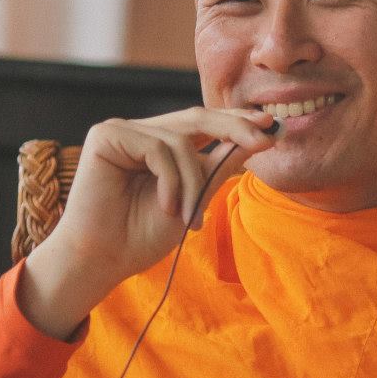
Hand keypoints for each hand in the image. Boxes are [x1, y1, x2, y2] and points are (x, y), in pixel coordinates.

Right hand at [18, 106, 277, 338]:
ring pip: (181, 140)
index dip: (237, 122)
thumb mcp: (195, 197)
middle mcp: (141, 132)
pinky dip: (171, 180)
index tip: (271, 128)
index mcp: (161, 144)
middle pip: (197, 118)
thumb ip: (219, 166)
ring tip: (189, 217)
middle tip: (264, 140)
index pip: (205, 124)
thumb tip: (261, 138)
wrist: (105, 259)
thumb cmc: (143, 235)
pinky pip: (158, 148)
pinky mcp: (106, 135)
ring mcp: (123, 130)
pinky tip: (167, 207)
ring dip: (193, 182)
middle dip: (234, 128)